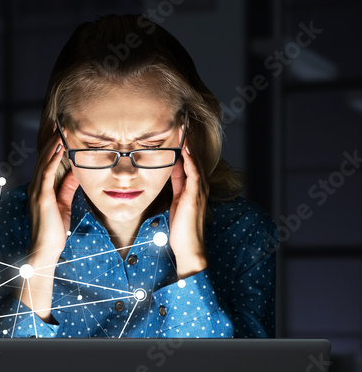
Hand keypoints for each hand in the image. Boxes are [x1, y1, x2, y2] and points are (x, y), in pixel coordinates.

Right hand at [26, 125, 79, 265]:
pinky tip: (60, 148)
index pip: (45, 163)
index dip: (51, 148)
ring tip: (60, 130)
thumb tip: (76, 172)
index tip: (59, 133)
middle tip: (58, 124)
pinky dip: (53, 158)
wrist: (46, 249)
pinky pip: (47, 173)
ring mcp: (37, 191)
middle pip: (42, 159)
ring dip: (52, 145)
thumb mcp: (64, 204)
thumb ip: (68, 188)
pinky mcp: (42, 196)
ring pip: (44, 162)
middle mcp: (35, 187)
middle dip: (50, 141)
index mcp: (39, 189)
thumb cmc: (54, 230)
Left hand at [169, 144, 208, 277]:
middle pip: (196, 159)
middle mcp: (199, 187)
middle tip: (184, 124)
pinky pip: (193, 175)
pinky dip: (190, 162)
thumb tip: (171, 169)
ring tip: (185, 131)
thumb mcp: (176, 200)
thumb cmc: (182, 227)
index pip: (191, 163)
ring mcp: (199, 191)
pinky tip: (185, 151)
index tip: (180, 133)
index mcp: (194, 188)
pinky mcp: (194, 197)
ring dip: (191, 147)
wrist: (189, 247)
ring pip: (196, 164)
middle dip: (190, 142)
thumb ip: (176, 185)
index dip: (186, 148)